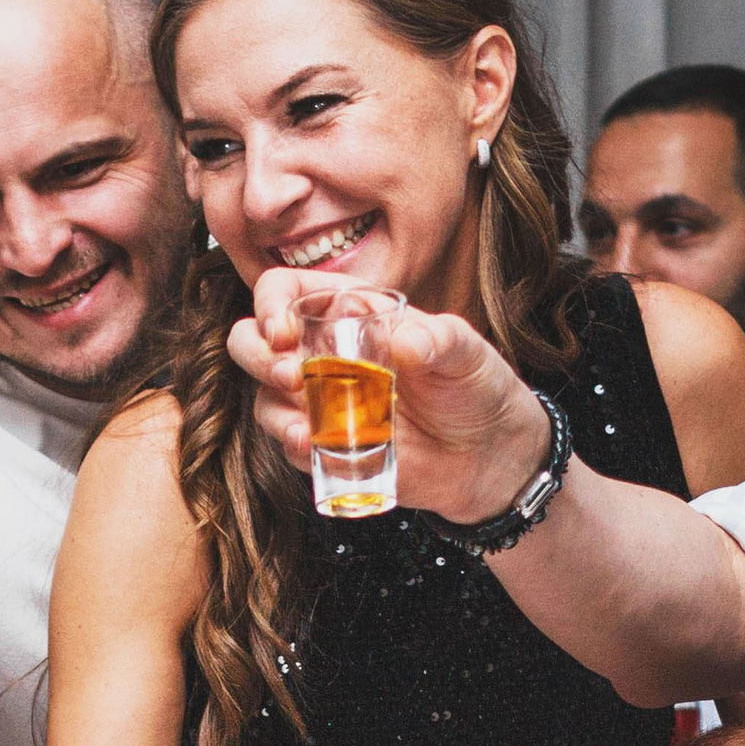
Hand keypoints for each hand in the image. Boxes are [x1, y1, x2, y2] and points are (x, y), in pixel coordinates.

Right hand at [231, 267, 551, 516]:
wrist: (489, 455)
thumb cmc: (476, 387)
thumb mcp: (467, 351)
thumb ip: (440, 339)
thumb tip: (406, 341)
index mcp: (350, 312)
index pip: (286, 291)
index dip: (270, 304)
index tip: (284, 331)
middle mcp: (324, 353)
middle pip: (254, 341)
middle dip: (256, 355)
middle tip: (289, 376)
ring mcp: (320, 402)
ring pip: (264, 397)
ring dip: (272, 410)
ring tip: (303, 428)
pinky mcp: (325, 446)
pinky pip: (290, 444)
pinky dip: (292, 446)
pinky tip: (313, 446)